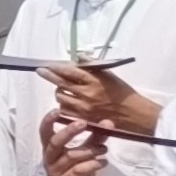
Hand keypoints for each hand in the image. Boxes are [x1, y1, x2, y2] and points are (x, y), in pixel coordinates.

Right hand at [44, 115, 118, 175]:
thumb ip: (96, 138)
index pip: (44, 133)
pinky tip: (104, 163)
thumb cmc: (80, 174)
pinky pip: (77, 171)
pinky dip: (93, 165)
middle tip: (84, 124)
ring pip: (71, 156)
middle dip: (68, 132)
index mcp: (52, 150)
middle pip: (54, 142)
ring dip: (90, 150)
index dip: (48, 121)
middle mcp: (50, 160)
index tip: (58, 111)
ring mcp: (54, 173)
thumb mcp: (88, 154)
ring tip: (104, 150)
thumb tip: (108, 122)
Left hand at [48, 63, 162, 137]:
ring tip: (64, 89)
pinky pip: (64, 111)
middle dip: (49, 76)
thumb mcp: (110, 76)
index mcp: (94, 81)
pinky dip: (64, 105)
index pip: (70, 71)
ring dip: (59, 91)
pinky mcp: (83, 119)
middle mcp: (87, 94)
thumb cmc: (122, 93)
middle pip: (60, 83)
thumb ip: (92, 67)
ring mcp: (84, 108)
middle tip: (41, 71)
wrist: (134, 114)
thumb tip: (78, 57)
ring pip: (60, 97)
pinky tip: (68, 102)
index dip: (56, 67)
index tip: (48, 65)